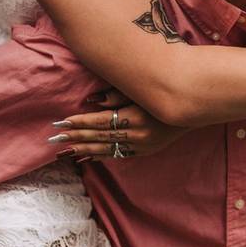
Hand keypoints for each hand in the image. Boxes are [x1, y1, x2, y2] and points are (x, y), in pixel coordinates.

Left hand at [49, 89, 187, 160]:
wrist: (190, 111)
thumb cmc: (163, 94)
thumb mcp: (140, 90)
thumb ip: (116, 95)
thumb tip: (92, 102)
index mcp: (134, 117)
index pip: (99, 122)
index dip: (78, 122)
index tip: (60, 123)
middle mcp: (137, 135)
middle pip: (99, 137)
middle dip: (75, 137)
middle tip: (55, 139)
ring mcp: (141, 146)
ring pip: (106, 149)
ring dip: (84, 149)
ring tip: (66, 150)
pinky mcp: (144, 151)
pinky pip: (118, 156)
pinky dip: (101, 156)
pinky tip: (87, 156)